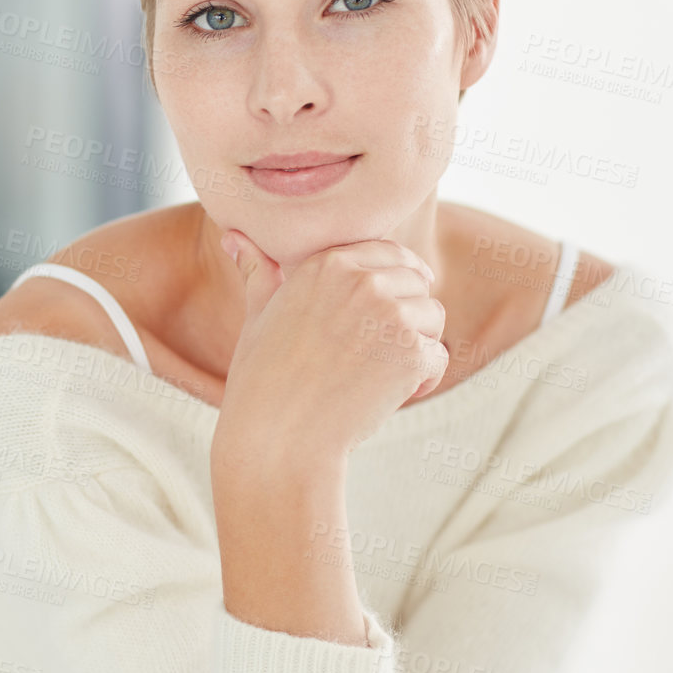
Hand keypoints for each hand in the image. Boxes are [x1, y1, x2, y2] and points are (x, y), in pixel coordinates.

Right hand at [213, 230, 447, 475]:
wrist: (277, 437)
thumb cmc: (262, 380)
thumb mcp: (257, 316)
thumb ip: (258, 272)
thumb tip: (232, 235)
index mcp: (326, 264)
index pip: (389, 252)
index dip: (396, 280)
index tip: (386, 310)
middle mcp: (361, 280)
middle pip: (417, 283)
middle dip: (407, 317)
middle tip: (372, 355)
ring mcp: (390, 315)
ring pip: (433, 318)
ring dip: (417, 347)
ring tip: (377, 374)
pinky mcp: (412, 353)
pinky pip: (439, 357)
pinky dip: (422, 380)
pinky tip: (387, 395)